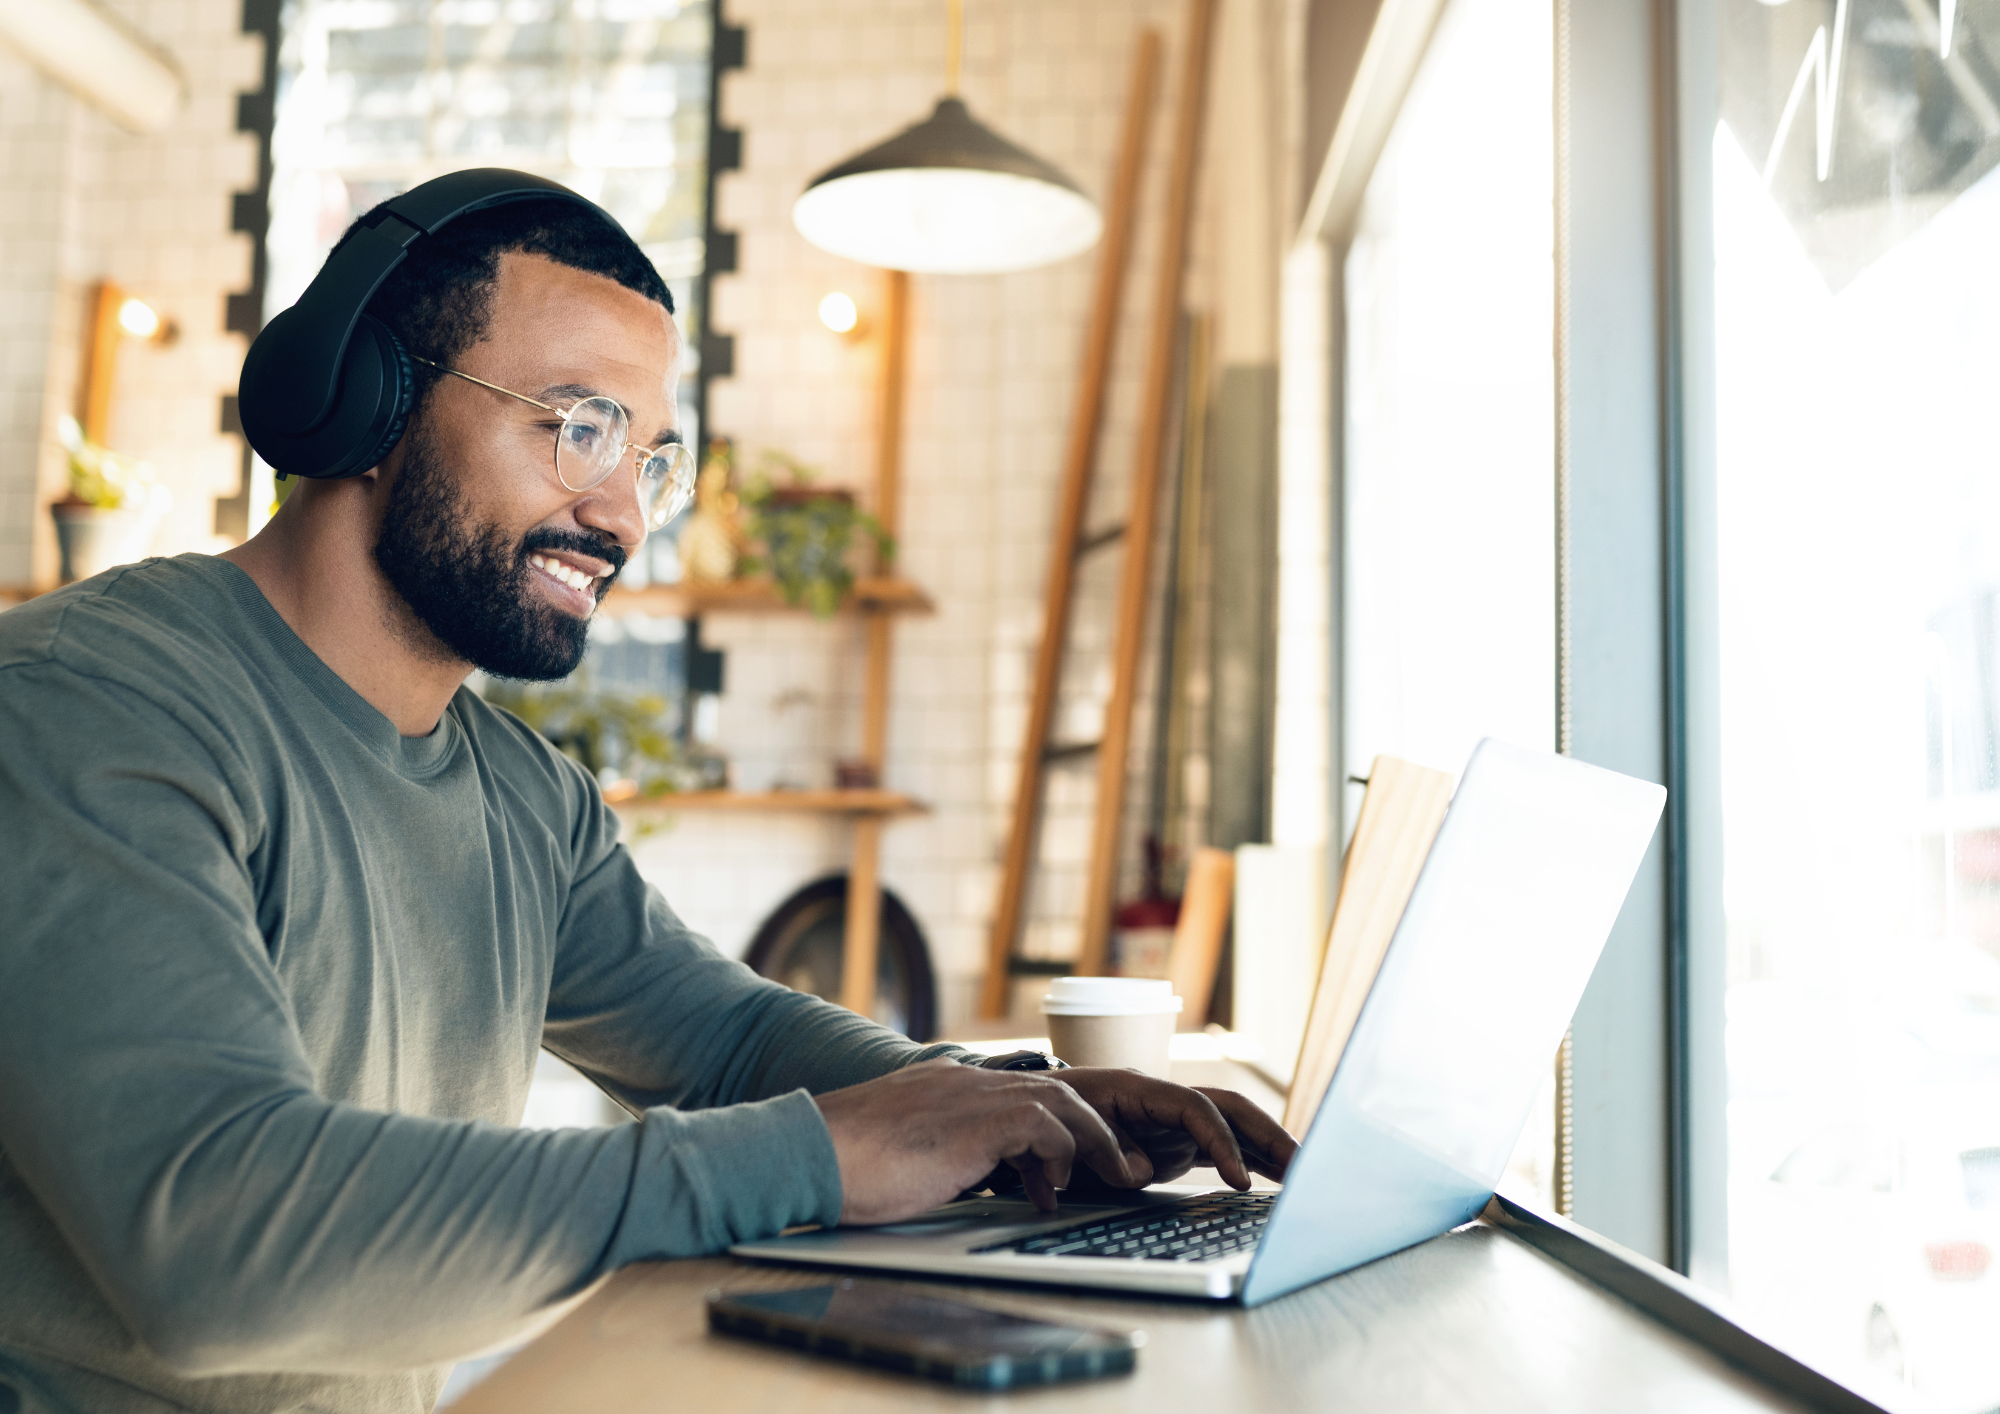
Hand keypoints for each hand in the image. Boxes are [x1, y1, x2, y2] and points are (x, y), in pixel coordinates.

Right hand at [811, 1059, 1146, 1223]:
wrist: (807, 1151)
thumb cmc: (840, 1164)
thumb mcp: (898, 1154)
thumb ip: (933, 1155)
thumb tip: (954, 1181)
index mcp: (944, 1088)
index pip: (1016, 1094)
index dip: (1053, 1128)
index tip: (1064, 1169)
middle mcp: (962, 1082)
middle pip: (1054, 1088)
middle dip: (1092, 1128)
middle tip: (1115, 1167)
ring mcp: (968, 1095)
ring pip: (1060, 1100)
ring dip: (1092, 1141)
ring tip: (1110, 1177)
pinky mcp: (973, 1120)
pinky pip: (1044, 1124)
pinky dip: (1061, 1155)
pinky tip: (1052, 1190)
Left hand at [1050, 1069, 1297, 1194]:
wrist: (1036, 1113)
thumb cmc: (1050, 1120)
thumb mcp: (1071, 1135)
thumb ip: (1109, 1152)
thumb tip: (1140, 1170)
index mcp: (1140, 1089)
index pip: (1197, 1109)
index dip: (1222, 1143)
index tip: (1240, 1181)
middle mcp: (1165, 1100)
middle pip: (1230, 1108)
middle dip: (1268, 1134)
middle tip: (1304, 1167)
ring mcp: (1173, 1121)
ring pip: (1233, 1126)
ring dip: (1268, 1146)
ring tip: (1306, 1175)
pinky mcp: (1174, 1143)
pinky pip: (1220, 1146)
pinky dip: (1249, 1159)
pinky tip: (1276, 1176)